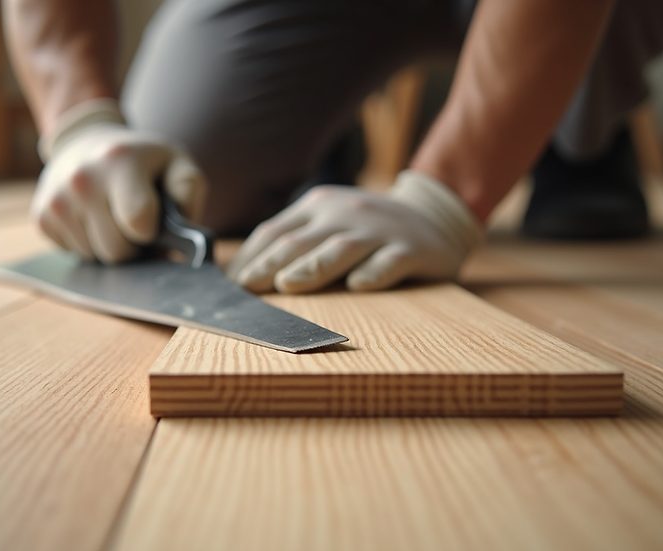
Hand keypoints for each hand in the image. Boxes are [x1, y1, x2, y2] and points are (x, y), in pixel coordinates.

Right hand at [31, 99, 207, 262]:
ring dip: (109, 244)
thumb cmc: (142, 161)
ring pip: (95, 257)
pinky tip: (91, 219)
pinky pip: (75, 255)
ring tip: (111, 216)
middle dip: (132, 245)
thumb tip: (182, 242)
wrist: (86, 143)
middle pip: (117, 250)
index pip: (139, 223)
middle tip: (134, 221)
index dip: (151, 231)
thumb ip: (187, 194)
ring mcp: (57, 199)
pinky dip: (88, 244)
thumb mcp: (176, 163)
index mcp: (119, 161)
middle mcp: (82, 178)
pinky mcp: (41, 217)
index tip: (152, 219)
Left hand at [226, 170, 482, 292]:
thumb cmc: (368, 231)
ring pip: (340, 249)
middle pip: (299, 242)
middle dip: (269, 266)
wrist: (434, 217)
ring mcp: (378, 230)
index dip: (249, 259)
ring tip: (288, 284)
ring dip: (312, 267)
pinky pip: (389, 262)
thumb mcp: (329, 224)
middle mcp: (344, 213)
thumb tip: (245, 275)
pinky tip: (359, 286)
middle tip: (246, 289)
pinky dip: (374, 273)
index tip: (228, 285)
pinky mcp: (410, 249)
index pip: (274, 232)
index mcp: (318, 207)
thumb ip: (294, 243)